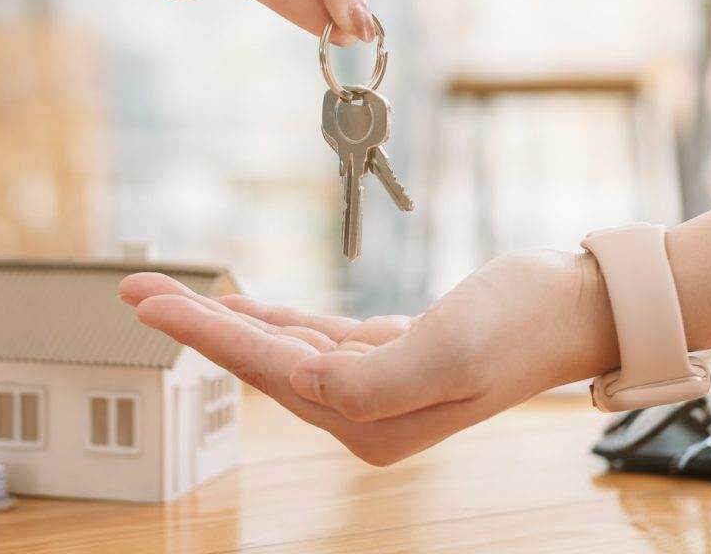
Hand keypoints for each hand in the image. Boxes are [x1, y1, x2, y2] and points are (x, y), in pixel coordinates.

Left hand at [119, 250, 620, 465]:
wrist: (577, 304)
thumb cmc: (521, 323)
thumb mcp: (449, 351)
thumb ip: (373, 380)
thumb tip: (308, 385)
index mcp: (370, 420)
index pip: (266, 371)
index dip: (204, 333)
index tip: (149, 304)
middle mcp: (364, 412)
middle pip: (259, 362)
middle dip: (196, 325)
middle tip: (134, 291)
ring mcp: (375, 384)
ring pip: (278, 348)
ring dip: (224, 318)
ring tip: (166, 293)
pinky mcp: (389, 353)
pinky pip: (312, 337)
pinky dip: (273, 318)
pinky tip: (241, 304)